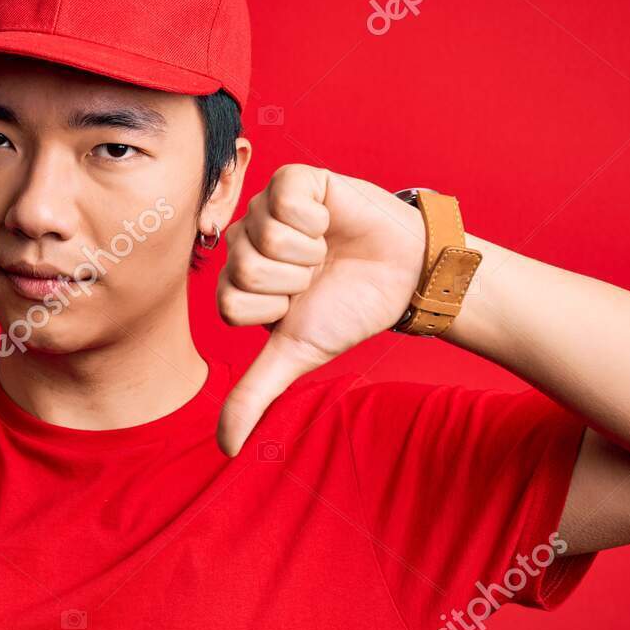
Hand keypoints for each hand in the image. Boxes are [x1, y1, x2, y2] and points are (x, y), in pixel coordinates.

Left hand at [215, 164, 426, 455]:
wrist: (405, 276)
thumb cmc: (346, 311)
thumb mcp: (296, 355)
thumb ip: (254, 394)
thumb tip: (225, 449)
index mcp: (237, 283)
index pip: (229, 302)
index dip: (274, 310)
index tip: (299, 304)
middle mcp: (244, 243)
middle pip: (244, 270)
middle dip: (293, 281)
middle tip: (316, 275)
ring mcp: (265, 209)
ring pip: (263, 235)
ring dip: (308, 252)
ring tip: (324, 250)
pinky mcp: (294, 180)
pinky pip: (284, 199)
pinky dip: (315, 219)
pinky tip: (328, 222)